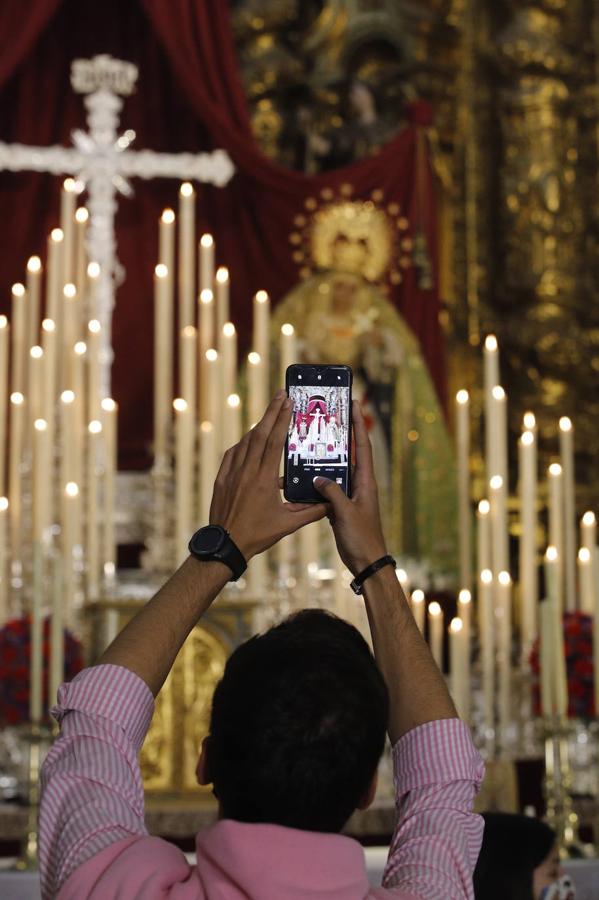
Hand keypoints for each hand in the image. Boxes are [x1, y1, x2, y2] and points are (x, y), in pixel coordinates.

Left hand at [210, 391, 326, 559]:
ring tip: (270, 414)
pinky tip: (249, 441)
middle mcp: (246, 471)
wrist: (224, 544)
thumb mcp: (287, 525)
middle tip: (280, 394)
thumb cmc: (257, 535)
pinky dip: (243, 444)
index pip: (274, 441)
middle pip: (259, 434)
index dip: (281, 420)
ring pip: (245, 442)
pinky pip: (233, 454)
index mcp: (263, 479)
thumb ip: (311, 512)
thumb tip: (330, 503)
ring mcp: (231, 473)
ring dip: (258, 426)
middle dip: (271, 412)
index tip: (288, 402)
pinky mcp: (222, 478)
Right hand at [313, 400, 386, 574]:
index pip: (363, 447)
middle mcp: (360, 485)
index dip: (358, 426)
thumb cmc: (362, 538)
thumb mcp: (346, 513)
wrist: (366, 562)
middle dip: (343, 434)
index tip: (353, 406)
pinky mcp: (342, 505)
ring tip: (315, 438)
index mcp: (366, 482)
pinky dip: (320, 476)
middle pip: (351, 453)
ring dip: (329, 454)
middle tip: (330, 416)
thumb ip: (333, 493)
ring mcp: (351, 495)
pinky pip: (330, 485)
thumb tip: (318, 477)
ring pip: (339, 468)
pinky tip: (307, 472)